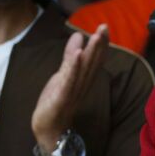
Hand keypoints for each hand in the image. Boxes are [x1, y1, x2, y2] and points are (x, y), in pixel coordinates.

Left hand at [32, 26, 107, 151]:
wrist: (50, 128)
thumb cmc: (57, 101)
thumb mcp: (63, 75)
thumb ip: (70, 56)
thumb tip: (78, 35)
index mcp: (84, 78)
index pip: (95, 58)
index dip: (100, 44)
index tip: (104, 27)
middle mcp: (82, 83)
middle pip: (93, 62)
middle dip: (99, 45)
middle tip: (104, 27)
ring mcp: (73, 90)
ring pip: (84, 70)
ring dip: (91, 53)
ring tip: (95, 36)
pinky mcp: (62, 97)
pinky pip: (69, 81)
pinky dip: (74, 68)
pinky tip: (77, 55)